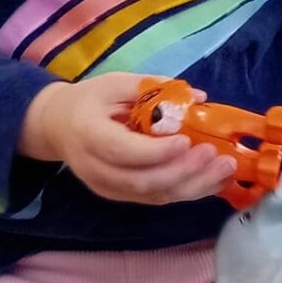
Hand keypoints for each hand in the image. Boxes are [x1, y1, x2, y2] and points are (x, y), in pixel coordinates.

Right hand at [19, 75, 235, 205]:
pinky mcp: (120, 196)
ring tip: (225, 170)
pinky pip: (156, 199)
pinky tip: (213, 180)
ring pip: (153, 196)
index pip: (123, 151)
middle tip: (216, 155)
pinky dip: (187, 192)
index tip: (188, 140)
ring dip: (193, 186)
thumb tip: (199, 96)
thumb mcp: (116, 83)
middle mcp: (95, 168)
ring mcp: (107, 188)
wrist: (57, 126)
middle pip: (142, 182)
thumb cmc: (90, 100)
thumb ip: (155, 88)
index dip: (157, 151)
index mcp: (88, 134)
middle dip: (184, 171)